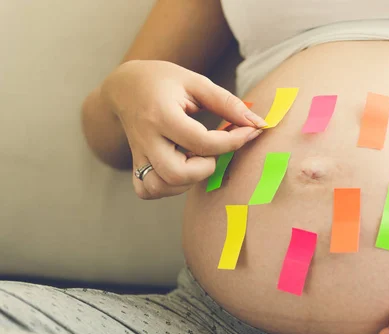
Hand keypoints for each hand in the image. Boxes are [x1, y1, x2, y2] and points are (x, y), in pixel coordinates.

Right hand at [101, 60, 266, 199]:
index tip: (250, 132)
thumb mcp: (196, 82)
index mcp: (161, 115)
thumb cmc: (163, 81)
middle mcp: (146, 139)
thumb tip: (256, 122)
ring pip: (160, 186)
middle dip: (205, 167)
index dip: (233, 141)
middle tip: (212, 149)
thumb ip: (227, 102)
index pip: (201, 142)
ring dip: (187, 180)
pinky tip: (180, 169)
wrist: (124, 86)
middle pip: (176, 173)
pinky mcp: (135, 165)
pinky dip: (167, 187)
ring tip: (196, 158)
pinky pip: (147, 190)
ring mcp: (138, 155)